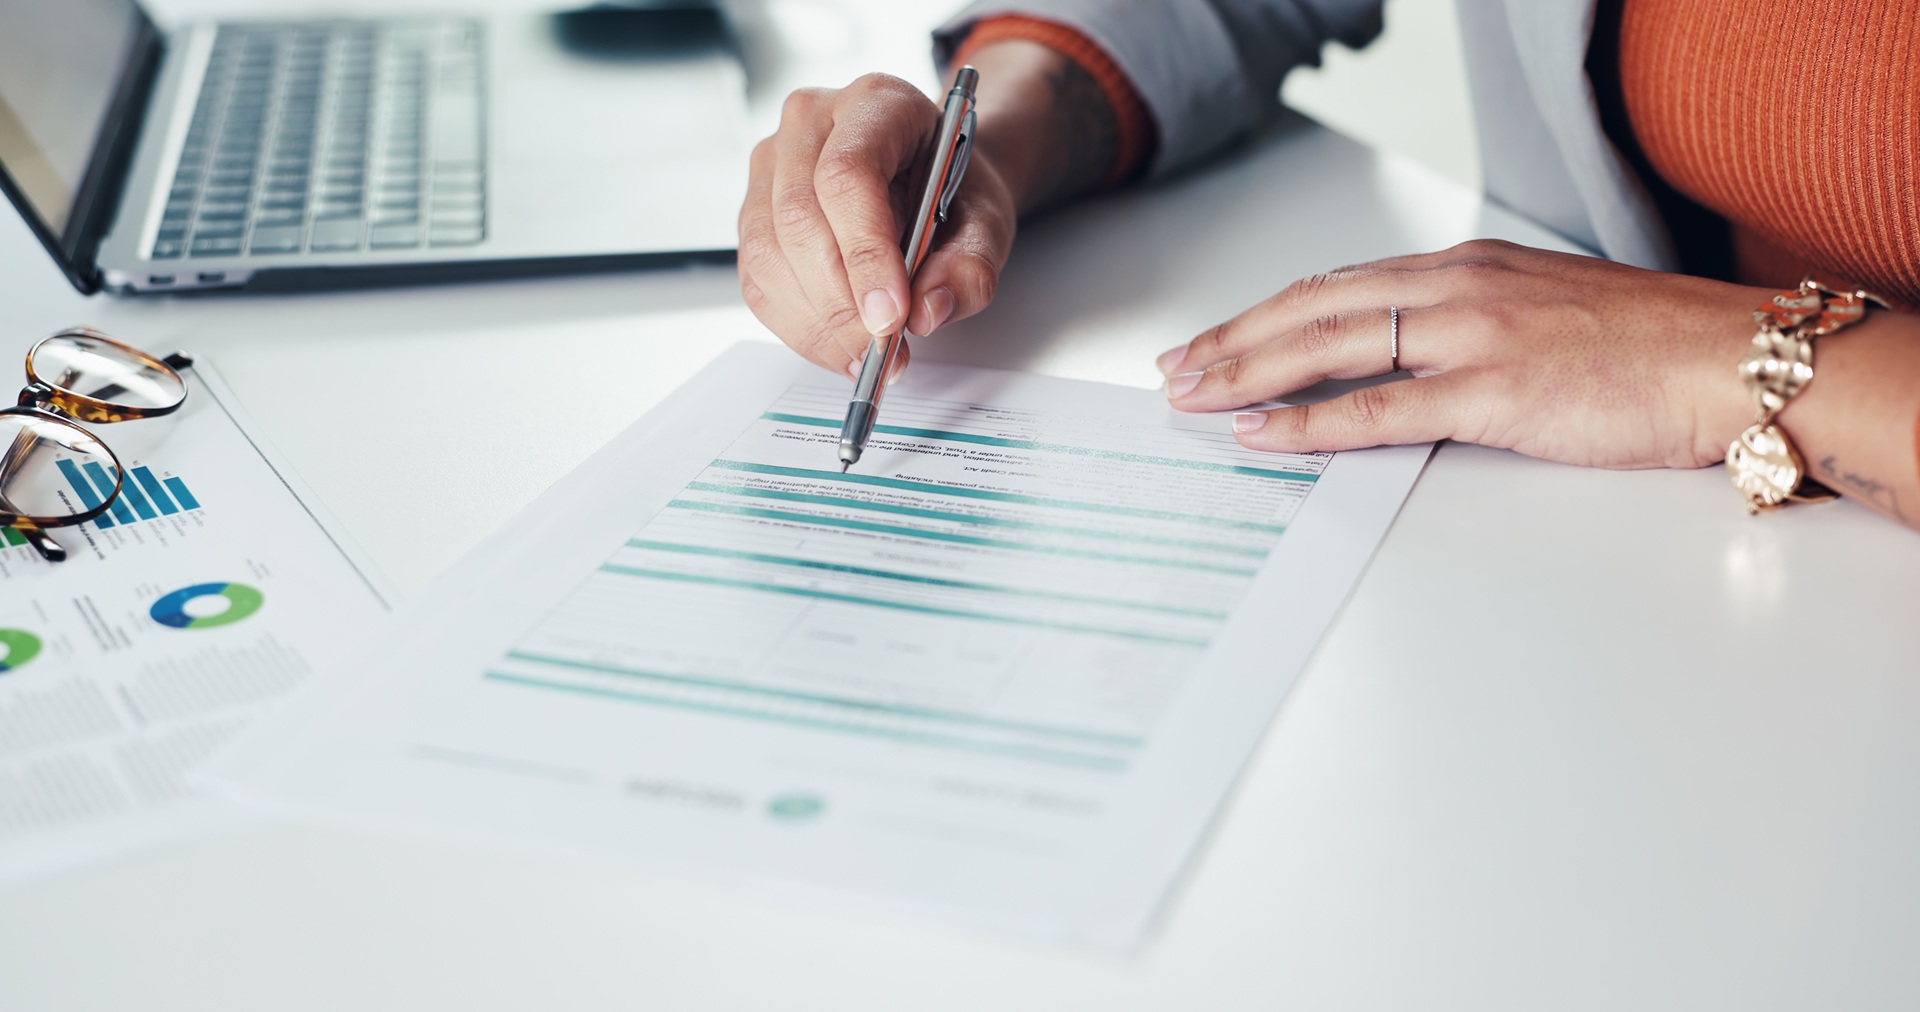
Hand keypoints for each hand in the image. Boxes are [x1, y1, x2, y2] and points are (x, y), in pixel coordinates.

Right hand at [738, 74, 1017, 377]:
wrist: (935, 182)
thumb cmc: (955, 191)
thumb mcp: (988, 224)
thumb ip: (972, 267)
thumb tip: (928, 311)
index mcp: (876, 103)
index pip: (847, 175)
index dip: (864, 253)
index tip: (891, 316)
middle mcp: (811, 122)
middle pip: (799, 217)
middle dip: (840, 302)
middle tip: (881, 349)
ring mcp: (772, 163)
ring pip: (768, 254)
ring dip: (816, 322)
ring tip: (866, 356)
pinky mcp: (755, 210)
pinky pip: (758, 279)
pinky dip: (798, 326)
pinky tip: (838, 344)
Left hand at [1158, 240, 1764, 468]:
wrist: (1734, 358)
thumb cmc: (1652, 348)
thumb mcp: (1543, 316)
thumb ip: (1472, 332)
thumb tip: (1411, 367)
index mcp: (1467, 268)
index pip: (1338, 288)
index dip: (1266, 316)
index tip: (1217, 341)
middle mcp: (1457, 288)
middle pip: (1313, 309)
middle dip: (1233, 341)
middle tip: (1176, 370)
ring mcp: (1472, 335)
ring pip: (1328, 347)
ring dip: (1247, 374)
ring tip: (1193, 398)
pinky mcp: (1494, 390)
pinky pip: (1377, 408)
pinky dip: (1309, 422)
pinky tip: (1262, 434)